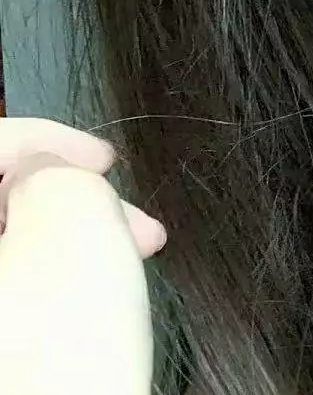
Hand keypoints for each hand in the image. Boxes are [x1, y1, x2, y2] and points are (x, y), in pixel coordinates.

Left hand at [0, 117, 166, 394]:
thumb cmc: (57, 346)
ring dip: (69, 242)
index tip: (100, 161)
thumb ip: (52, 165)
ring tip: (127, 262)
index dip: (47, 138)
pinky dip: (50, 288)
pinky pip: (11, 296)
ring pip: (7, 252)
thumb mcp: (75, 212)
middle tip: (127, 218)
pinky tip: (93, 302)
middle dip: (68, 198)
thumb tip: (41, 175)